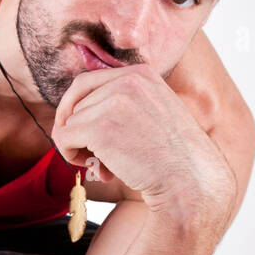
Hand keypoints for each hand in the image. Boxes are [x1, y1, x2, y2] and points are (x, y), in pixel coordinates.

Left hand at [52, 63, 236, 232]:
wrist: (190, 181)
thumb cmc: (172, 158)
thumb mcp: (154, 113)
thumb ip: (123, 103)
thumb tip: (75, 112)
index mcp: (141, 73)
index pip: (86, 81)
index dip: (75, 107)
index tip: (77, 130)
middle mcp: (127, 80)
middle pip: (75, 102)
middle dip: (78, 130)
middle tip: (91, 155)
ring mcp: (114, 102)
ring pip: (69, 123)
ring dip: (79, 147)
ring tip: (107, 166)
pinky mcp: (101, 128)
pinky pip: (63, 138)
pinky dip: (70, 156)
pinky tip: (96, 169)